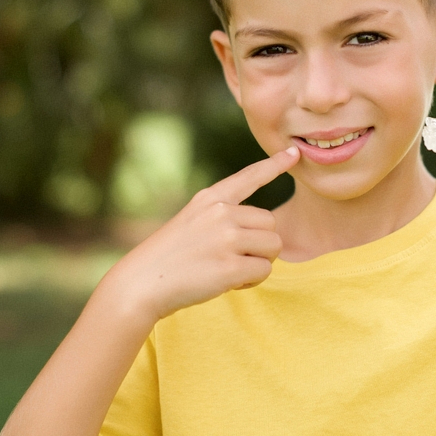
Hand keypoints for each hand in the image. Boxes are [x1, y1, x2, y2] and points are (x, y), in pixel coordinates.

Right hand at [107, 146, 299, 322]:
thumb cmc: (167, 257)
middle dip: (260, 244)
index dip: (274, 165)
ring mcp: (226, 239)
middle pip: (271, 224)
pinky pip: (264, 270)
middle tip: (231, 258)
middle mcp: (221, 213)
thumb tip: (261, 228)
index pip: (249, 177)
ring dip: (258, 262)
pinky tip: (228, 283)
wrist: (141, 283)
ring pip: (273, 247)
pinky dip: (252, 281)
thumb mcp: (191, 221)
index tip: (294, 153)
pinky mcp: (230, 266)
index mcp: (210, 199)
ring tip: (229, 270)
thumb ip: (221, 217)